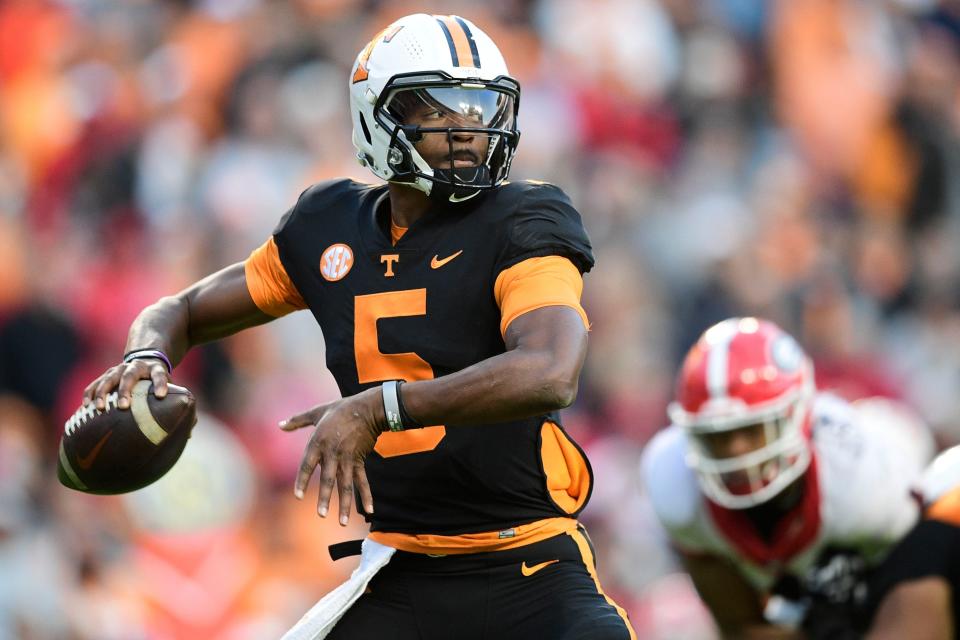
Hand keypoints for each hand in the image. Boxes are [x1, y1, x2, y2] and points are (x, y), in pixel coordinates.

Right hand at [82, 358, 169, 409]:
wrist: (145, 359)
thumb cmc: (158, 381)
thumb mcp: (170, 385)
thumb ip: (176, 403)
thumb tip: (190, 433)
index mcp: (154, 369)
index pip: (159, 374)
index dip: (160, 384)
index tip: (161, 395)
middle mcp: (135, 366)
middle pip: (129, 376)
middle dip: (125, 391)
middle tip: (123, 406)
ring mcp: (118, 369)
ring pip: (109, 379)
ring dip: (103, 393)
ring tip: (100, 408)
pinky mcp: (106, 375)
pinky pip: (95, 383)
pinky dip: (90, 393)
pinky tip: (86, 405)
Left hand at [279, 388, 384, 524]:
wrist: (368, 408)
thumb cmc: (340, 409)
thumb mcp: (317, 412)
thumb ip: (297, 420)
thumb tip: (280, 425)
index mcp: (319, 442)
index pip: (308, 465)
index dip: (302, 481)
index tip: (297, 497)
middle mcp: (333, 453)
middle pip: (328, 479)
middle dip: (324, 497)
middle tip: (320, 515)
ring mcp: (348, 459)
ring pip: (345, 485)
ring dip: (344, 504)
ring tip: (340, 522)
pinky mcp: (360, 461)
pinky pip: (362, 481)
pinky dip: (366, 495)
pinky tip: (369, 510)